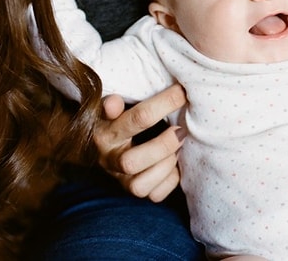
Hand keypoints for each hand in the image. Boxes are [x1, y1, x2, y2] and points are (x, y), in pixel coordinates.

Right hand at [94, 84, 186, 201]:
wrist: (109, 144)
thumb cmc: (119, 119)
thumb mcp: (113, 107)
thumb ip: (113, 104)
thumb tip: (113, 102)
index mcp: (105, 134)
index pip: (138, 119)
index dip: (165, 103)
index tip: (183, 92)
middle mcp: (109, 160)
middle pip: (131, 163)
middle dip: (163, 146)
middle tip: (181, 131)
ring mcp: (121, 180)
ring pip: (140, 186)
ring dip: (165, 165)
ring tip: (178, 148)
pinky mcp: (135, 192)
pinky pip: (155, 195)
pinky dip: (169, 180)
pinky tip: (174, 164)